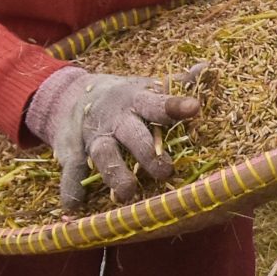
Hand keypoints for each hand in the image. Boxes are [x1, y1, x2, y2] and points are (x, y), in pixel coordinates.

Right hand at [24, 65, 204, 211]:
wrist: (70, 95)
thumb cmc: (124, 97)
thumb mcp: (146, 87)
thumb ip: (176, 84)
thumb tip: (206, 68)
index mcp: (137, 100)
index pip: (158, 104)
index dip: (175, 106)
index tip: (194, 107)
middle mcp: (116, 119)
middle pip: (132, 134)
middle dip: (148, 152)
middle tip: (166, 171)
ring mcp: (93, 136)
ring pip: (104, 155)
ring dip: (115, 174)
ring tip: (128, 194)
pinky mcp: (73, 152)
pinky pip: (71, 171)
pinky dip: (70, 190)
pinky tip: (72, 208)